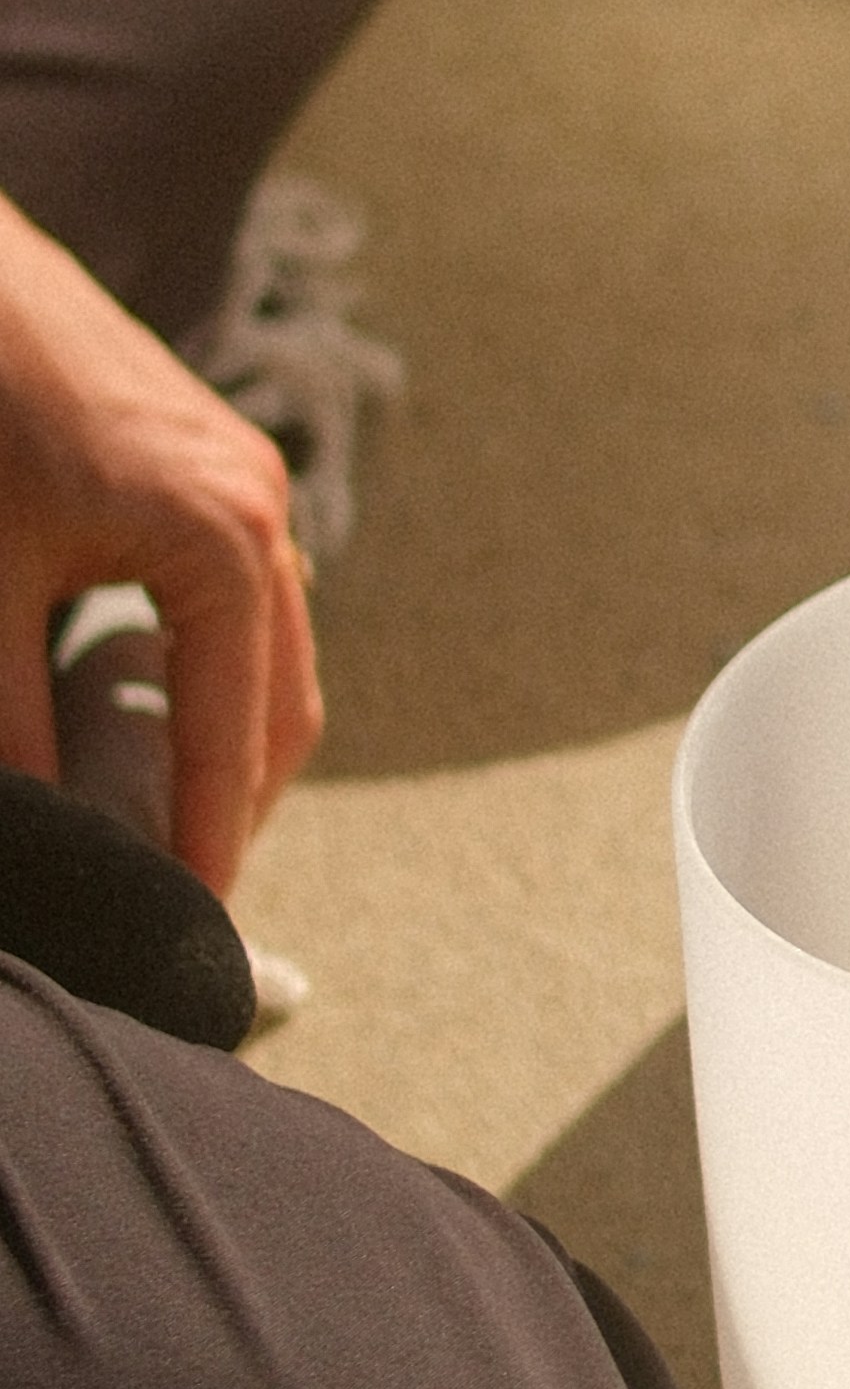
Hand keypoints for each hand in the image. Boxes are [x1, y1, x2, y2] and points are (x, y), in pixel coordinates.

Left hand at [0, 194, 315, 892]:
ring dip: (227, 737)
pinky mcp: (206, 458)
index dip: (211, 843)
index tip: (187, 930)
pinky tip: (139, 699)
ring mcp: (243, 476)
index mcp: (220, 541)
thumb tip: (29, 833)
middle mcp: (259, 508)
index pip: (236, 737)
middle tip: (174, 888)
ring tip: (159, 812)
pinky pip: (243, 597)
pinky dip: (211, 669)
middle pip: (283, 704)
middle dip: (236, 804)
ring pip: (272, 650)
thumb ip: (5, 720)